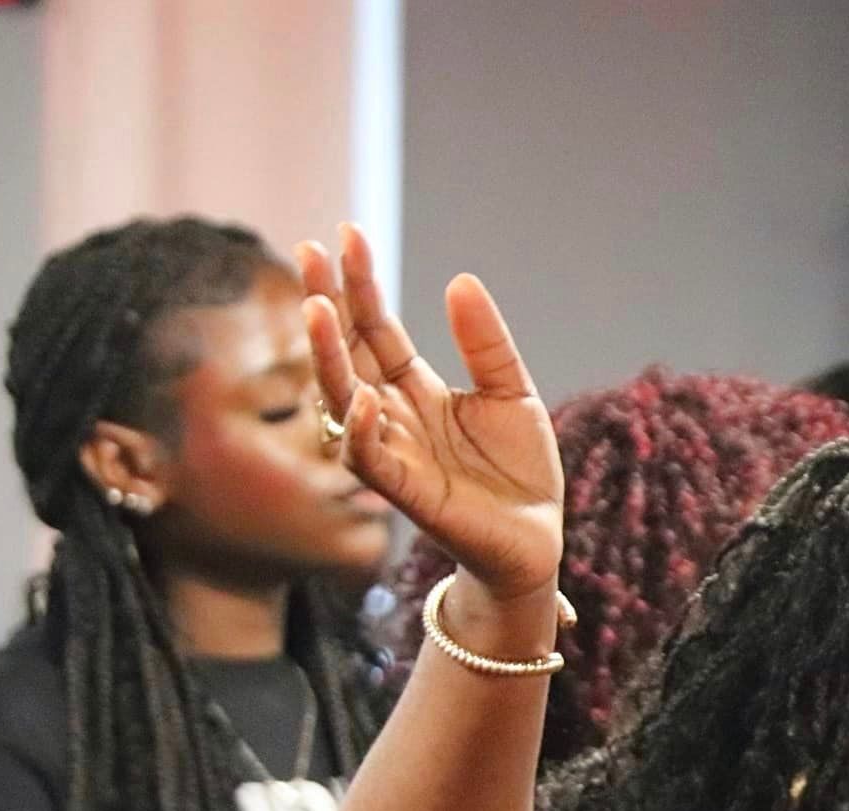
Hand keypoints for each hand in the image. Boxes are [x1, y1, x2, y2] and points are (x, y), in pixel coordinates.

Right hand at [297, 224, 562, 601]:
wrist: (538, 538)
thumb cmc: (522, 471)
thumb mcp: (511, 390)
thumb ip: (485, 342)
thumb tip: (459, 280)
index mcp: (416, 389)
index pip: (376, 329)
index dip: (360, 284)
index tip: (347, 234)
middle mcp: (394, 417)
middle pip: (348, 353)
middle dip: (328, 305)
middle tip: (310, 252)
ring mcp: (395, 453)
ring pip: (343, 401)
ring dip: (327, 357)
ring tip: (318, 308)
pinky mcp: (406, 493)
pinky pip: (369, 460)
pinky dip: (361, 430)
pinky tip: (364, 396)